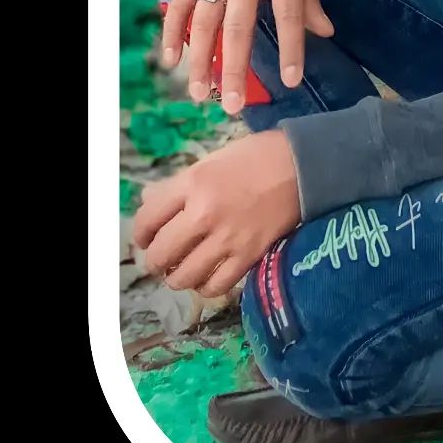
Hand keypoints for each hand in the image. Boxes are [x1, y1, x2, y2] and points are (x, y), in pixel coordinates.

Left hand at [133, 130, 301, 298]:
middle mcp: (204, 213)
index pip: (147, 219)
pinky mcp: (249, 255)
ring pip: (183, 277)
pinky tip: (207, 277)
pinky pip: (215, 286)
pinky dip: (205, 286)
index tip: (146, 237)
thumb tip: (147, 201)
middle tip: (163, 257)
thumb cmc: (255, 156)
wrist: (302, 165)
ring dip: (177, 277)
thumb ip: (178, 184)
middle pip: (160, 254)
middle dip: (155, 260)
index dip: (140, 233)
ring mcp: (227, 238)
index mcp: (193, 183)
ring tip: (183, 269)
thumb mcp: (211, 161)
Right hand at [161, 0, 334, 113]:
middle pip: (239, 25)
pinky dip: (172, 31)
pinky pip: (178, 2)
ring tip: (200, 93)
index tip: (290, 80)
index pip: (288, 12)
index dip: (290, 47)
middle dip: (234, 68)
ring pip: (203, 19)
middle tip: (231, 105)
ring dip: (199, 59)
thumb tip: (326, 32)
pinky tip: (170, 59)